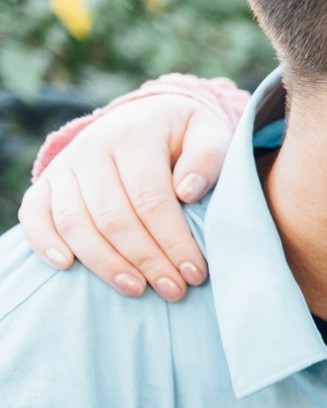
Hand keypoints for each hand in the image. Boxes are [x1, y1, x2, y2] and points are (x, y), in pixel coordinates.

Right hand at [17, 94, 229, 300]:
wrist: (145, 117)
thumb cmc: (184, 135)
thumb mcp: (209, 133)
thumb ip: (207, 158)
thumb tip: (188, 191)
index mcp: (132, 135)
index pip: (150, 199)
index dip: (173, 240)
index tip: (195, 272)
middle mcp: (91, 148)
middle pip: (113, 217)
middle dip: (145, 260)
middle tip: (173, 290)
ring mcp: (64, 166)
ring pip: (75, 222)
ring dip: (104, 263)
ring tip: (135, 290)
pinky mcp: (47, 182)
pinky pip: (35, 214)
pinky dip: (44, 242)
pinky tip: (66, 267)